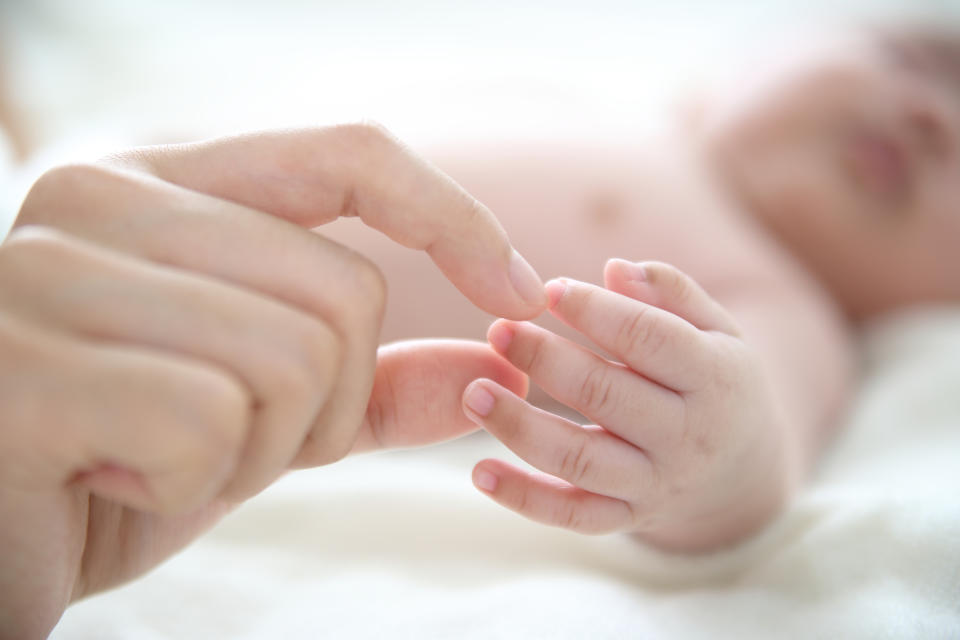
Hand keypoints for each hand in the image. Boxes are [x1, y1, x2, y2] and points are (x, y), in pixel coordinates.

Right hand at [0, 124, 542, 637]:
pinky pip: (209, 423)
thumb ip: (372, 386)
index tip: (517, 292)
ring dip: (258, 450)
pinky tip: (111, 481)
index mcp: (160, 182)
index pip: (351, 154)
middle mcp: (101, 197)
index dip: (453, 217)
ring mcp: (51, 271)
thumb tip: (491, 370)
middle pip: (344, 291)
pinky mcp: (24, 365)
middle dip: (328, 407)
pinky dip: (191, 484)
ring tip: (162, 460)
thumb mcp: (261, 418)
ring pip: (292, 359)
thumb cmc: (119, 466)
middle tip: (230, 443)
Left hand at [461, 259, 798, 551]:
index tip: (548, 289)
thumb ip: (672, 293)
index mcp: (713, 377)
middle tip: (499, 330)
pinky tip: (480, 472)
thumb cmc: (713, 381)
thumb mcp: (715, 330)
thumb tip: (614, 267)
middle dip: (546, 360)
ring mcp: (655, 483)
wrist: (741, 476)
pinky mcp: (625, 517)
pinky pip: (572, 515)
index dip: (596, 311)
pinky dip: (524, 499)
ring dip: (520, 427)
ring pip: (581, 460)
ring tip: (473, 393)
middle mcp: (686, 436)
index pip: (650, 339)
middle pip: (606, 396)